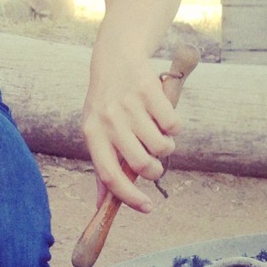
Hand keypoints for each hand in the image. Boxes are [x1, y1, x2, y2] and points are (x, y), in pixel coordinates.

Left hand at [82, 53, 178, 212]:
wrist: (116, 58)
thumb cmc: (106, 104)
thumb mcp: (96, 131)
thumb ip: (101, 166)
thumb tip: (102, 204)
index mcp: (92, 133)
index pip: (110, 175)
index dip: (129, 197)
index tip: (147, 208)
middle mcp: (108, 120)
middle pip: (140, 164)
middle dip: (154, 171)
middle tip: (155, 164)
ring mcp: (129, 105)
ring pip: (161, 147)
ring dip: (166, 148)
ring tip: (159, 137)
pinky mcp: (150, 91)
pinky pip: (173, 125)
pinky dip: (174, 128)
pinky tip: (163, 117)